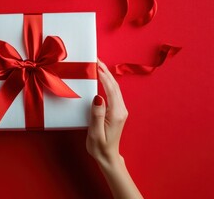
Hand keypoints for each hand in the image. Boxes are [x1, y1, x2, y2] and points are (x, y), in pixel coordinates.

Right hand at [86, 59, 142, 198]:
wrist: (107, 156)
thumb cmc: (99, 146)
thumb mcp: (95, 132)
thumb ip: (97, 114)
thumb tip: (98, 97)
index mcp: (116, 113)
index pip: (111, 89)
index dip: (104, 75)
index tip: (96, 65)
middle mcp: (121, 109)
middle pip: (115, 86)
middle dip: (106, 71)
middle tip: (96, 60)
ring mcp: (120, 110)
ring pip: (115, 88)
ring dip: (107, 75)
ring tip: (98, 65)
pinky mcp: (117, 111)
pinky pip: (113, 92)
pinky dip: (107, 82)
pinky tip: (102, 78)